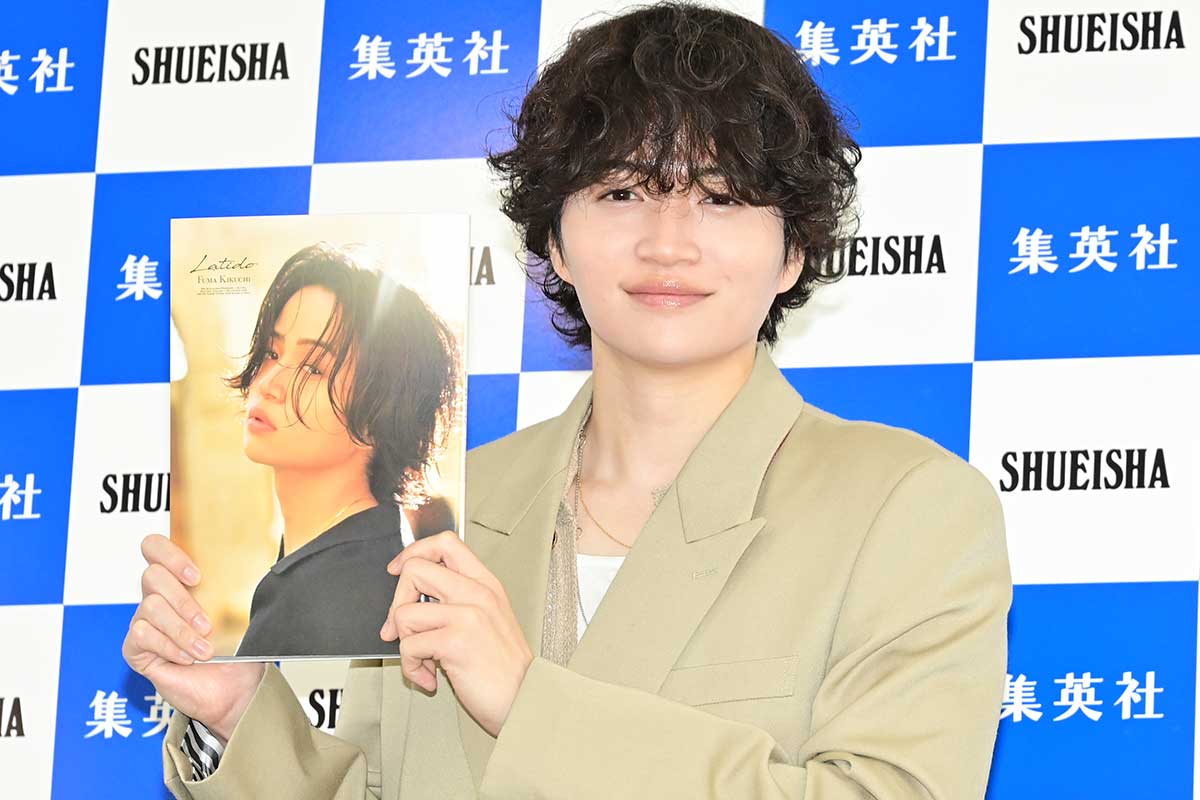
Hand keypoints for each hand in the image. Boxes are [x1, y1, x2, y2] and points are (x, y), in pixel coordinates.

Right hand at [122, 534, 264, 742]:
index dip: (169, 553)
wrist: (234, 690)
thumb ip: (242, 586)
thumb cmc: (239, 651)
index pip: (155, 548)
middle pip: (152, 575)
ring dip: (182, 630)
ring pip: (150, 607)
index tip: (197, 576)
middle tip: (207, 623)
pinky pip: (141, 635)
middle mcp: (159, 597)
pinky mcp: (136, 648)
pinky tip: (186, 658)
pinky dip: (169, 647)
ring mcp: (145, 622)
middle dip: (183, 600)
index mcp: (182, 581)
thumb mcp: (245, 613)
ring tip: (205, 649)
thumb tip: (268, 567)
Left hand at [380, 531, 532, 737]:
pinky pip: (408, 646)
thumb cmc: (504, 668)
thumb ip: (459, 600)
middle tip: (400, 629)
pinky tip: (430, 678)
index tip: (399, 571)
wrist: (525, 700)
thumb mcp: (489, 620)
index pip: (445, 543)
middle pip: (414, 569)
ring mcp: (468, 615)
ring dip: (404, 642)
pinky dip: (411, 668)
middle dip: (396, 602)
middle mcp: (478, 593)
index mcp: (486, 583)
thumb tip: (412, 597)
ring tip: (423, 660)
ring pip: (403, 612)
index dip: (414, 552)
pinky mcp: (455, 641)